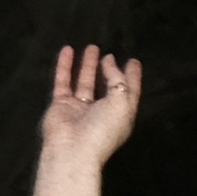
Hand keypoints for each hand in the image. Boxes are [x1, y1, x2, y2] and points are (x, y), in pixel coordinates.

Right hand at [35, 42, 143, 174]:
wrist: (73, 148)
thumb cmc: (103, 128)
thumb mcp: (121, 102)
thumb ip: (118, 80)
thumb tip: (110, 61)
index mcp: (122, 114)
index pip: (130, 91)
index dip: (133, 76)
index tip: (134, 61)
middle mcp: (103, 111)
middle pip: (108, 86)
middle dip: (110, 70)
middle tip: (110, 53)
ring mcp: (81, 108)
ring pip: (86, 81)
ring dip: (89, 65)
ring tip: (92, 47)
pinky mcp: (62, 104)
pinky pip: (64, 81)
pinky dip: (65, 66)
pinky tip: (67, 50)